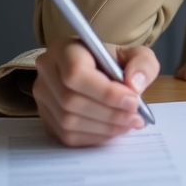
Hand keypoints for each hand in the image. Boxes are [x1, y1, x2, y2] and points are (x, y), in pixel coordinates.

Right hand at [33, 37, 159, 147]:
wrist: (99, 73)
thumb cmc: (114, 62)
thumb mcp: (136, 54)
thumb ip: (143, 64)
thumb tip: (134, 84)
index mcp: (63, 49)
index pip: (76, 74)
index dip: (105, 92)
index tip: (133, 100)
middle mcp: (46, 71)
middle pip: (71, 100)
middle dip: (109, 113)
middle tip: (135, 117)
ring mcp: (42, 97)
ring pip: (68, 121)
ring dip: (104, 127)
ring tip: (128, 123)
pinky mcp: (47, 119)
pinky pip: (68, 135)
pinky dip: (95, 136)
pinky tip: (113, 129)